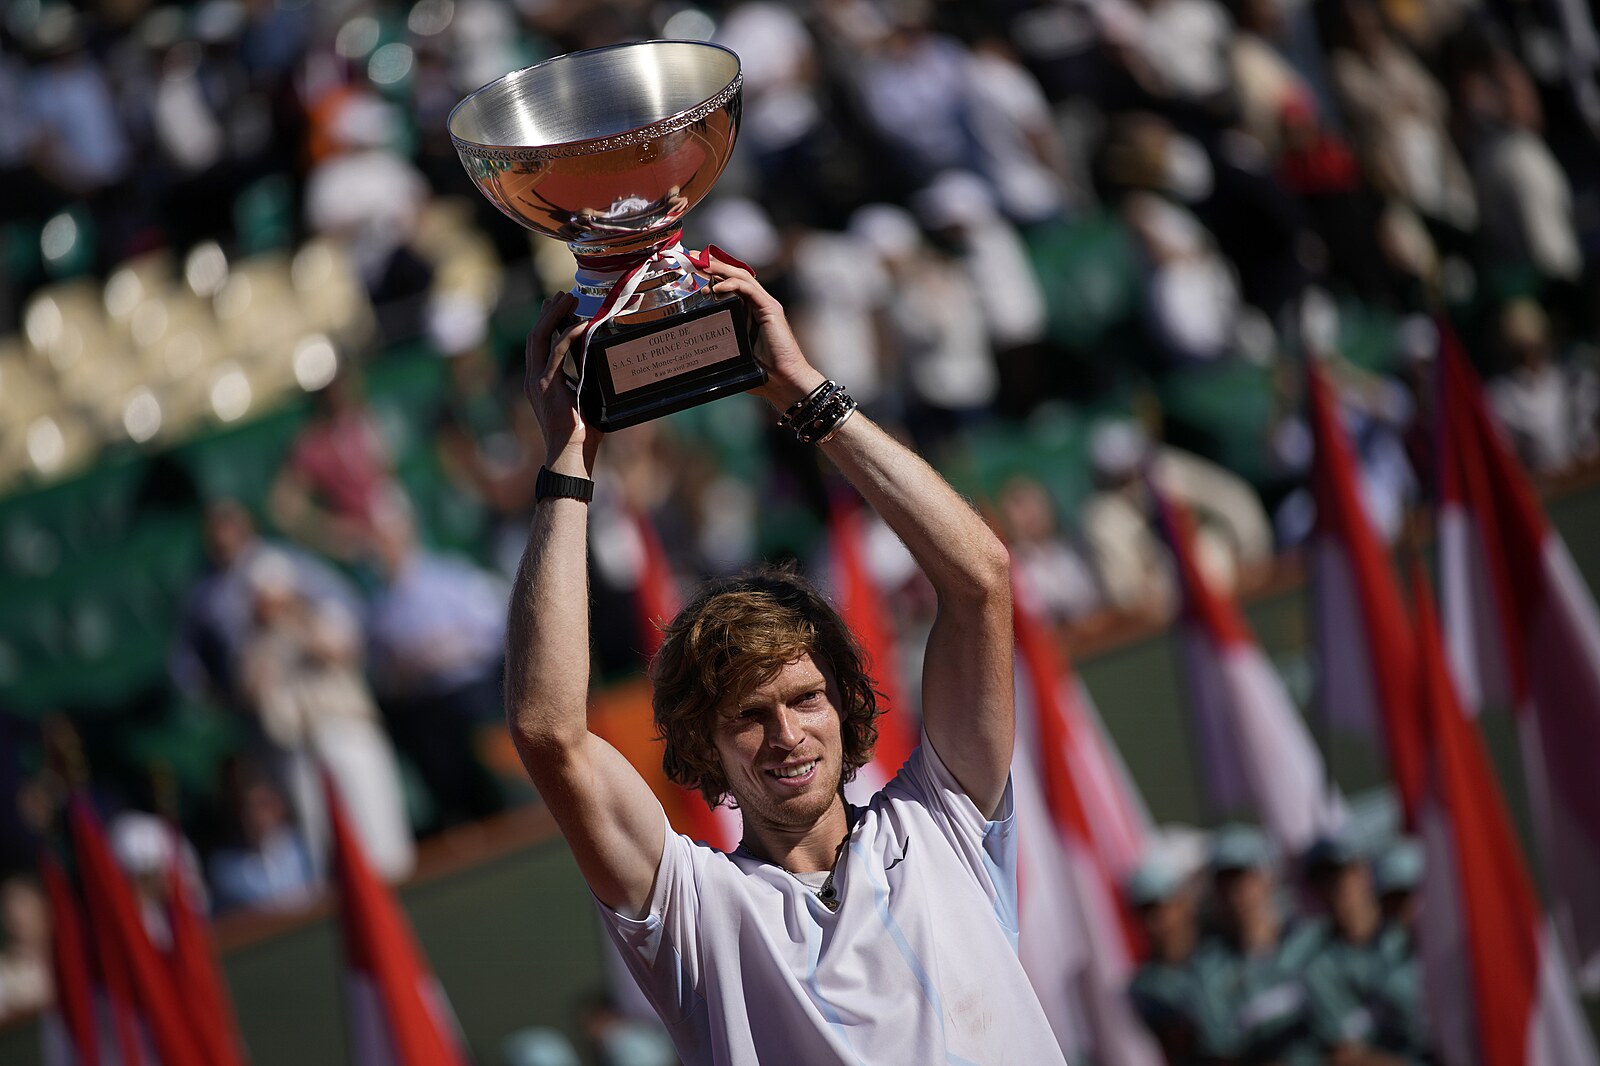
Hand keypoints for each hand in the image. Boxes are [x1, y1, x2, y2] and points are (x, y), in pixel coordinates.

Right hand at [524, 293, 599, 473]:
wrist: (571, 454)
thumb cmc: (582, 432)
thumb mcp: (584, 396)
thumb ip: (586, 377)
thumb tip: (600, 359)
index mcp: (540, 381)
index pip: (540, 344)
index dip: (548, 322)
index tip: (560, 306)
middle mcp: (534, 378)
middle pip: (536, 336)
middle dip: (549, 313)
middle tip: (563, 295)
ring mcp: (537, 382)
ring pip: (540, 339)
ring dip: (554, 316)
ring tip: (567, 300)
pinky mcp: (547, 387)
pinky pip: (558, 353)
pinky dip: (569, 336)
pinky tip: (581, 324)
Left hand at [699, 253, 824, 409]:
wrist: (785, 381)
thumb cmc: (762, 373)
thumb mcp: (735, 352)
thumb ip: (721, 343)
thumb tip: (696, 344)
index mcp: (749, 312)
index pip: (729, 284)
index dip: (712, 274)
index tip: (692, 269)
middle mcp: (758, 304)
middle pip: (735, 275)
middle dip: (714, 264)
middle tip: (693, 257)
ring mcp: (766, 305)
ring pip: (742, 277)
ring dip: (721, 268)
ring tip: (703, 265)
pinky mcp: (771, 309)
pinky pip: (750, 289)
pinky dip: (732, 284)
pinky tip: (716, 287)